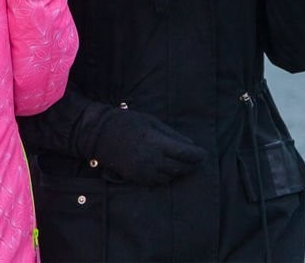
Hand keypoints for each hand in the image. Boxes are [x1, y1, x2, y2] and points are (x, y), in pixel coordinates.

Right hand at [76, 104, 205, 186]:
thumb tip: (191, 145)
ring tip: (182, 163)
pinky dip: (166, 176)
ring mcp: (144, 171)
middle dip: (192, 164)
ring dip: (179, 171)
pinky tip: (166, 168)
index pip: (186, 154)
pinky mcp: (137, 177)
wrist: (99, 134)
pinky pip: (158, 181)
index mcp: (157, 143)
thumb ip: (172, 135)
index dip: (198, 155)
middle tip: (197, 159)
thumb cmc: (127, 122)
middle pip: (181, 168)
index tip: (204, 153)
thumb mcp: (151, 122)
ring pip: (171, 176)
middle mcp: (152, 160)